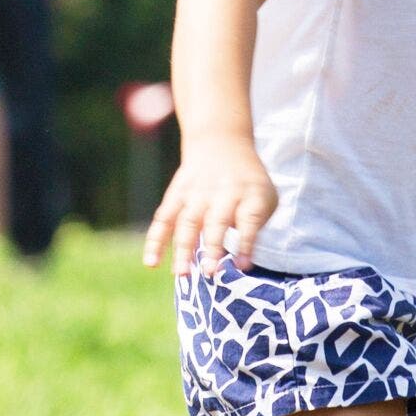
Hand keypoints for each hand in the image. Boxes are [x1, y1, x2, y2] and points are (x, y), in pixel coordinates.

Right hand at [141, 141, 278, 278]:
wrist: (220, 141)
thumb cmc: (248, 182)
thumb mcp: (265, 196)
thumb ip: (256, 225)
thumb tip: (240, 262)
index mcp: (250, 193)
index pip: (249, 219)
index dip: (246, 243)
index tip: (243, 266)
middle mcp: (223, 192)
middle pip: (216, 221)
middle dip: (212, 247)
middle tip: (209, 273)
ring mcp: (197, 193)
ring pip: (187, 222)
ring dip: (183, 249)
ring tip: (182, 274)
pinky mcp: (177, 195)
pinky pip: (163, 219)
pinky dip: (155, 241)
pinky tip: (151, 263)